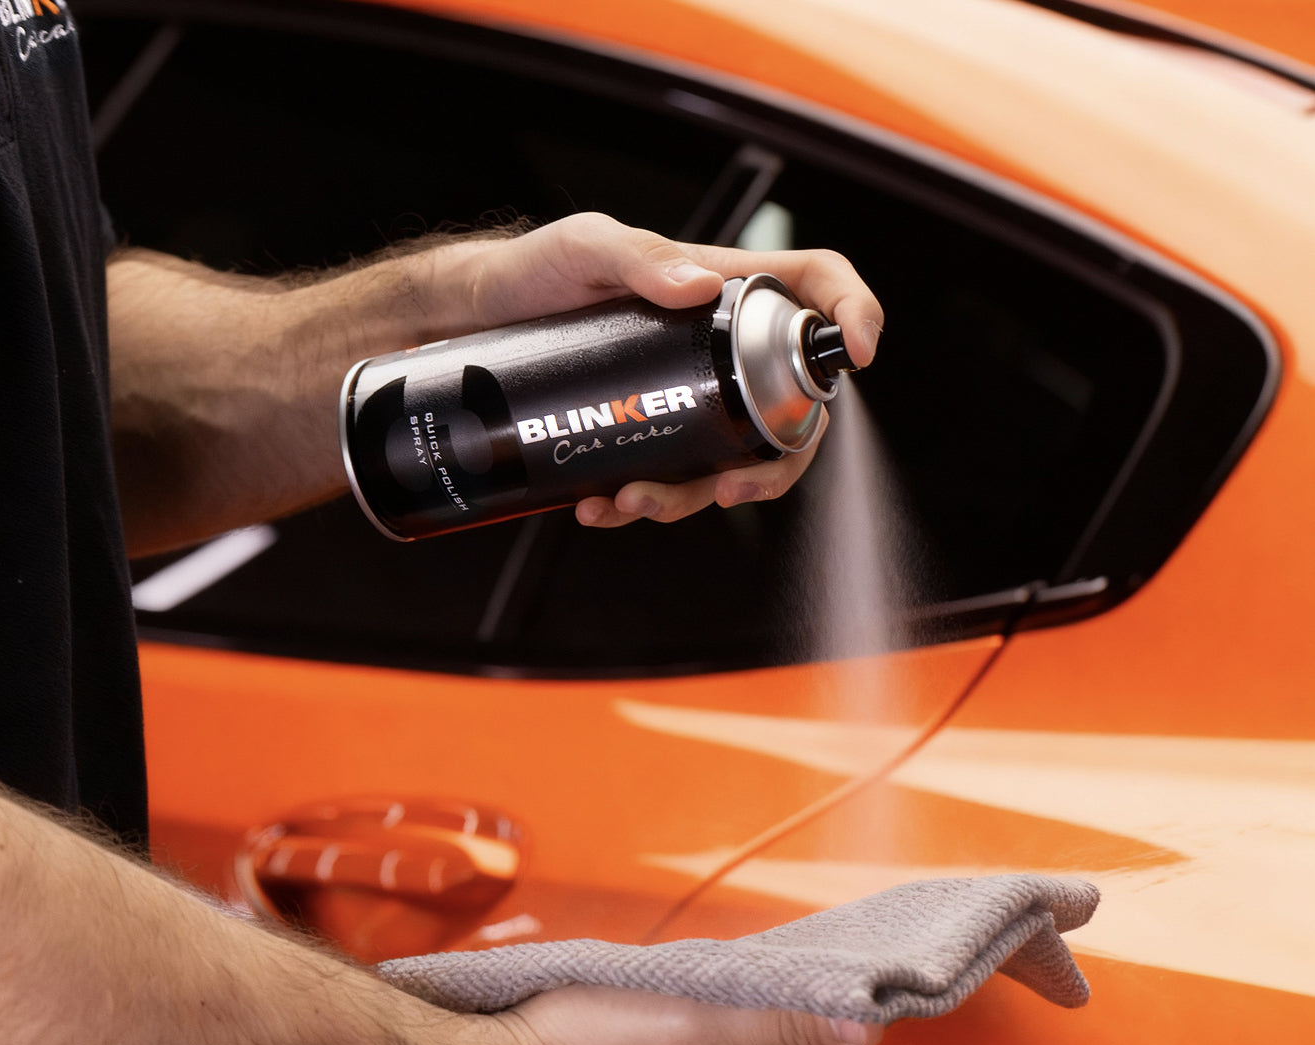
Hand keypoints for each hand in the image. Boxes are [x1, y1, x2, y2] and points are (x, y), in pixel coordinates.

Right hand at [429, 984, 882, 1044]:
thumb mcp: (696, 1023)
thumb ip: (780, 1016)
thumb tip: (867, 1025)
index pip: (810, 1034)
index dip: (842, 1008)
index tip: (872, 978)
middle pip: (776, 1037)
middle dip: (809, 1006)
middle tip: (835, 970)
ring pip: (732, 1036)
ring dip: (762, 1009)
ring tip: (782, 981)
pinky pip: (688, 1032)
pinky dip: (711, 1012)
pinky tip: (700, 1002)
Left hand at [439, 213, 884, 527]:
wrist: (473, 323)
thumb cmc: (533, 271)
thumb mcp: (583, 249)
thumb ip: (639, 256)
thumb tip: (700, 286)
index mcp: (723, 288)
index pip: (814, 285)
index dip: (853, 313)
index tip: (860, 355)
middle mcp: (716, 349)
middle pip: (791, 408)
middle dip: (774, 466)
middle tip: (731, 489)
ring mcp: (685, 396)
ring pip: (728, 460)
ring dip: (691, 500)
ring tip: (631, 502)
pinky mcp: (647, 432)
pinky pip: (670, 479)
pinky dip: (641, 504)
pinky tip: (599, 506)